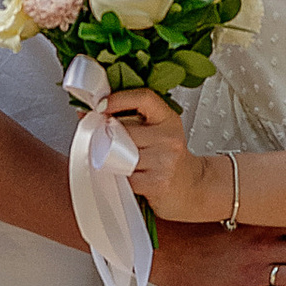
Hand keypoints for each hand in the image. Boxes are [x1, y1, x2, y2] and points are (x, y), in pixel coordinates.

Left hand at [103, 86, 215, 220]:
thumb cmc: (170, 159)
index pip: (144, 98)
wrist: (194, 187)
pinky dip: (118, 177)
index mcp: (168, 119)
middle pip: (124, 129)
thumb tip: (91, 111)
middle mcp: (169, 138)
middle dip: (107, 134)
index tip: (101, 105)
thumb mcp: (159, 131)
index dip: (119, 99)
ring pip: (121, 154)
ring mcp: (164, 161)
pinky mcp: (156, 183)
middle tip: (100, 139)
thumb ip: (132, 119)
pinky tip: (125, 176)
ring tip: (115, 159)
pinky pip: (124, 176)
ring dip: (110, 158)